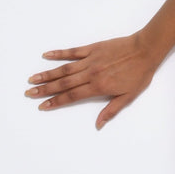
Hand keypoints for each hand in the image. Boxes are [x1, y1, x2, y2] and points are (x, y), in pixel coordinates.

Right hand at [24, 33, 156, 129]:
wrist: (145, 50)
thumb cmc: (139, 74)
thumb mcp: (128, 97)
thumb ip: (111, 110)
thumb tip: (98, 124)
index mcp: (99, 87)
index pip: (72, 96)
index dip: (56, 102)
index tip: (43, 106)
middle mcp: (91, 74)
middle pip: (63, 83)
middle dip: (45, 89)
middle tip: (29, 93)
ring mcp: (90, 60)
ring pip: (64, 69)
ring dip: (47, 74)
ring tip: (32, 78)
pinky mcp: (92, 49)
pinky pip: (72, 52)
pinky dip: (59, 54)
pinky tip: (46, 56)